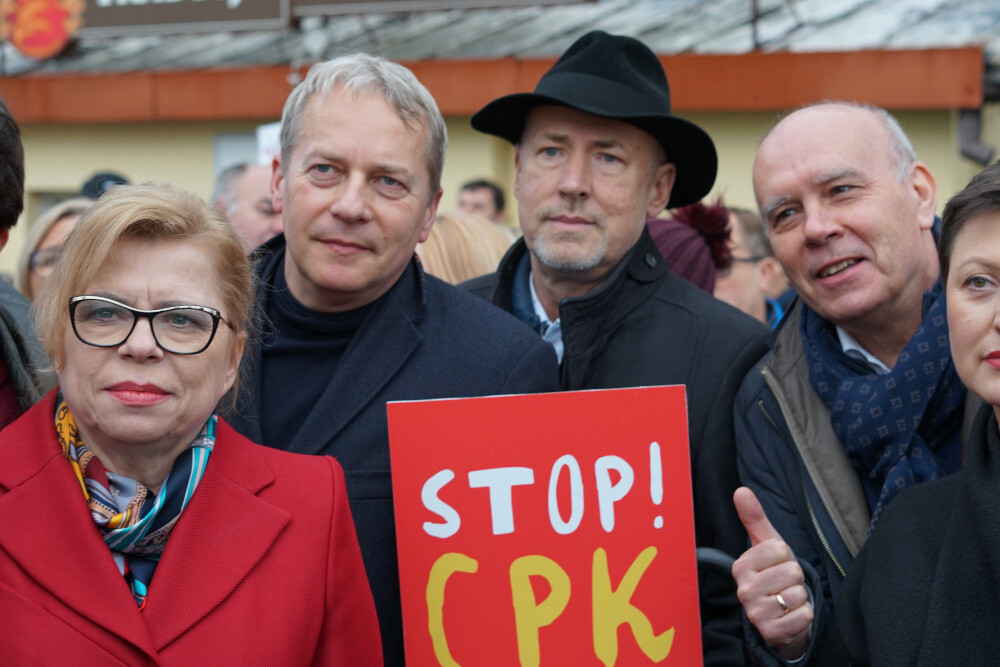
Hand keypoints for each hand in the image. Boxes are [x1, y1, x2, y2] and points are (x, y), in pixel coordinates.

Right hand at [731, 487, 812, 660]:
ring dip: (800, 597)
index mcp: (740, 566)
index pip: (779, 549)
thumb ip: (755, 518)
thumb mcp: (768, 545)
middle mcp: (743, 590)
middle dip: (795, 578)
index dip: (786, 556)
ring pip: (798, 594)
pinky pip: (803, 615)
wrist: (781, 615)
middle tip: (784, 584)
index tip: (777, 565)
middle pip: (792, 571)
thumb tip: (741, 490)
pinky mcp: (771, 633)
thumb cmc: (775, 574)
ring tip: (787, 599)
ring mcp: (755, 613)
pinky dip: (804, 615)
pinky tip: (791, 615)